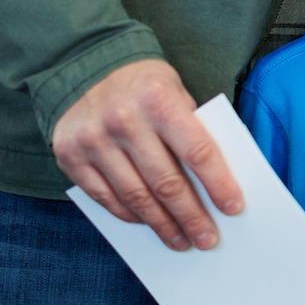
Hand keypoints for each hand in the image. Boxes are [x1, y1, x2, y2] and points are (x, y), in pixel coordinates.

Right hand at [51, 59, 241, 250]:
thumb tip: (214, 181)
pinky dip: (130, 216)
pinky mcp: (71, 156)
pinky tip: (148, 224)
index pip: (197, 151)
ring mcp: (94, 141)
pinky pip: (106, 198)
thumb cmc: (142, 84)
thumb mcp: (174, 90)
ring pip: (135, 198)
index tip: (233, 207)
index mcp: (159, 100)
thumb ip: (190, 128)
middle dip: (191, 216)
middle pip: (166, 183)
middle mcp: (124, 121)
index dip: (218, 184)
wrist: (84, 64)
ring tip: (181, 241)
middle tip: (207, 238)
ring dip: (162, 225)